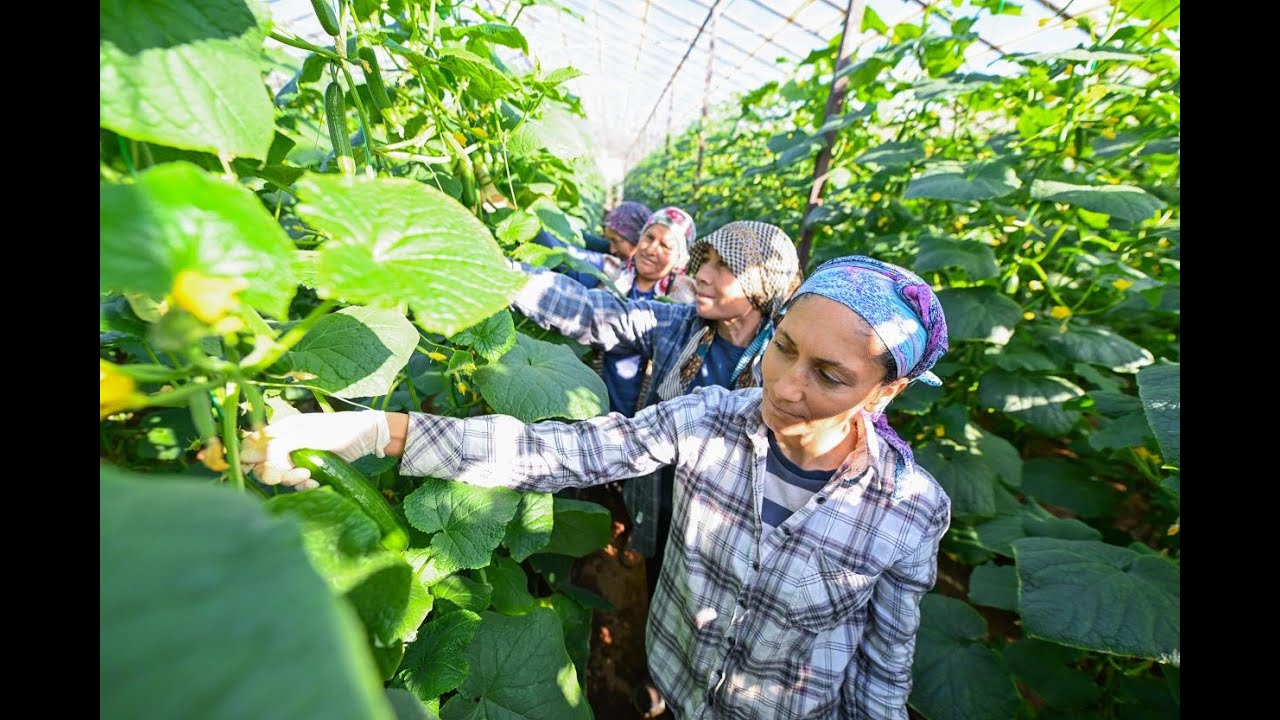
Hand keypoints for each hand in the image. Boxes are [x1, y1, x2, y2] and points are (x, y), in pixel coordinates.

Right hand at [239, 410, 390, 488]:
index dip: (249, 458)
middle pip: (262, 466)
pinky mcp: (309, 471)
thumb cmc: (338, 429)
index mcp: (280, 430)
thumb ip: (279, 445)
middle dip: (274, 473)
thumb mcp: (307, 435)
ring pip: (279, 477)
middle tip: (291, 473)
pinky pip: (297, 484)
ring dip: (292, 480)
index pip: (250, 444)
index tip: (255, 466)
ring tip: (309, 475)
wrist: (366, 438)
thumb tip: (250, 455)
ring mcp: (296, 459)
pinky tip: (316, 482)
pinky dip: (305, 485)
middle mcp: (284, 445)